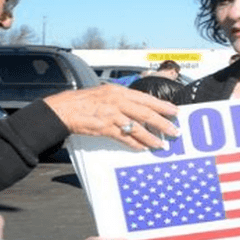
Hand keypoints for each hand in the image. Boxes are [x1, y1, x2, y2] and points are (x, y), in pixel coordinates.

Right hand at [44, 85, 178, 149]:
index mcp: (119, 92)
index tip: (174, 111)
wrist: (65, 109)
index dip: (162, 106)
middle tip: (174, 131)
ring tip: (161, 144)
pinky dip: (135, 144)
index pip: (146, 99)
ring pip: (137, 128)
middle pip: (146, 113)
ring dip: (151, 137)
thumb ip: (122, 99)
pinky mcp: (105, 128)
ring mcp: (112, 115)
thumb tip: (139, 107)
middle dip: (162, 123)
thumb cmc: (84, 101)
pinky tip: (143, 148)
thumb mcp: (106, 93)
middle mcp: (117, 102)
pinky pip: (124, 138)